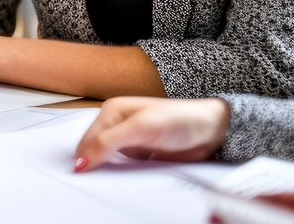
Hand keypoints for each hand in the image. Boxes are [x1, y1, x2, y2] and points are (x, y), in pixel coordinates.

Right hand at [73, 97, 229, 171]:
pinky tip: (129, 180)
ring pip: (108, 163)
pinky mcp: (140, 156)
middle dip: (96, 166)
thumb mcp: (141, 127)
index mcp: (111, 112)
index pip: (87, 140)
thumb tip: (81, 160)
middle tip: (98, 181)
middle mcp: (117, 126)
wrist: (212, 130)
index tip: (83, 177)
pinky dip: (125, 177)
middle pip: (94, 152)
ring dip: (111, 173)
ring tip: (115, 181)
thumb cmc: (181, 119)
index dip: (85, 158)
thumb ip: (109, 141)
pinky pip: (125, 170)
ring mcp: (128, 142)